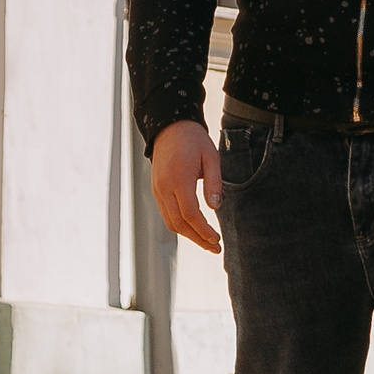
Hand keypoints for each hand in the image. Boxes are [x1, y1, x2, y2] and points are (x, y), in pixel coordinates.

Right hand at [149, 120, 222, 252]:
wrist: (170, 127)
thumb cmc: (193, 140)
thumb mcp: (211, 157)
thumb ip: (214, 182)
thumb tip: (215, 207)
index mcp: (179, 178)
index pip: (190, 214)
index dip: (203, 230)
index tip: (216, 239)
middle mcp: (164, 187)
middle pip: (178, 223)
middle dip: (197, 239)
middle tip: (215, 247)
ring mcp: (157, 189)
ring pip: (170, 222)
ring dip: (188, 235)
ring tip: (207, 242)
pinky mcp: (156, 190)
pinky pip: (166, 214)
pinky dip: (180, 225)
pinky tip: (194, 228)